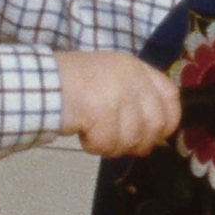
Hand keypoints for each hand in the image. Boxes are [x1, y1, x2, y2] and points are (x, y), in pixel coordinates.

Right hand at [58, 50, 182, 155]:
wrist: (43, 83)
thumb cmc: (74, 83)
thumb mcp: (111, 76)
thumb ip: (136, 96)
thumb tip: (156, 132)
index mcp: (136, 69)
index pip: (171, 96)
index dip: (169, 120)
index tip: (158, 134)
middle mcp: (132, 80)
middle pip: (155, 124)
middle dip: (140, 141)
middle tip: (119, 141)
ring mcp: (119, 97)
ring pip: (132, 139)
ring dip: (112, 144)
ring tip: (94, 132)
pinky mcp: (103, 113)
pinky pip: (108, 144)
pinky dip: (95, 145)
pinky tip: (84, 132)